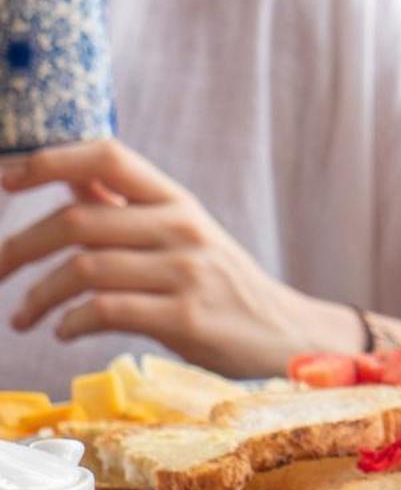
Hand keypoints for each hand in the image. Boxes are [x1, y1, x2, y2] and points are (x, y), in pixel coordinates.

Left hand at [0, 139, 360, 376]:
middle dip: (20, 246)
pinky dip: (70, 323)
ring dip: (38, 296)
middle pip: (78, 219)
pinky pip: (105, 312)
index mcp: (176, 200)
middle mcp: (180, 227)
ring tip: (23, 316)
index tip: (7, 177)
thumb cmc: (222, 284)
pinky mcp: (184, 319)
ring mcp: (185, 272)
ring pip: (83, 269)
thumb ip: (126, 207)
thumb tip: (69, 174)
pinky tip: (62, 332)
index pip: (107, 156)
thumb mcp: (182, 234)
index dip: (51, 160)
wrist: (284, 333)